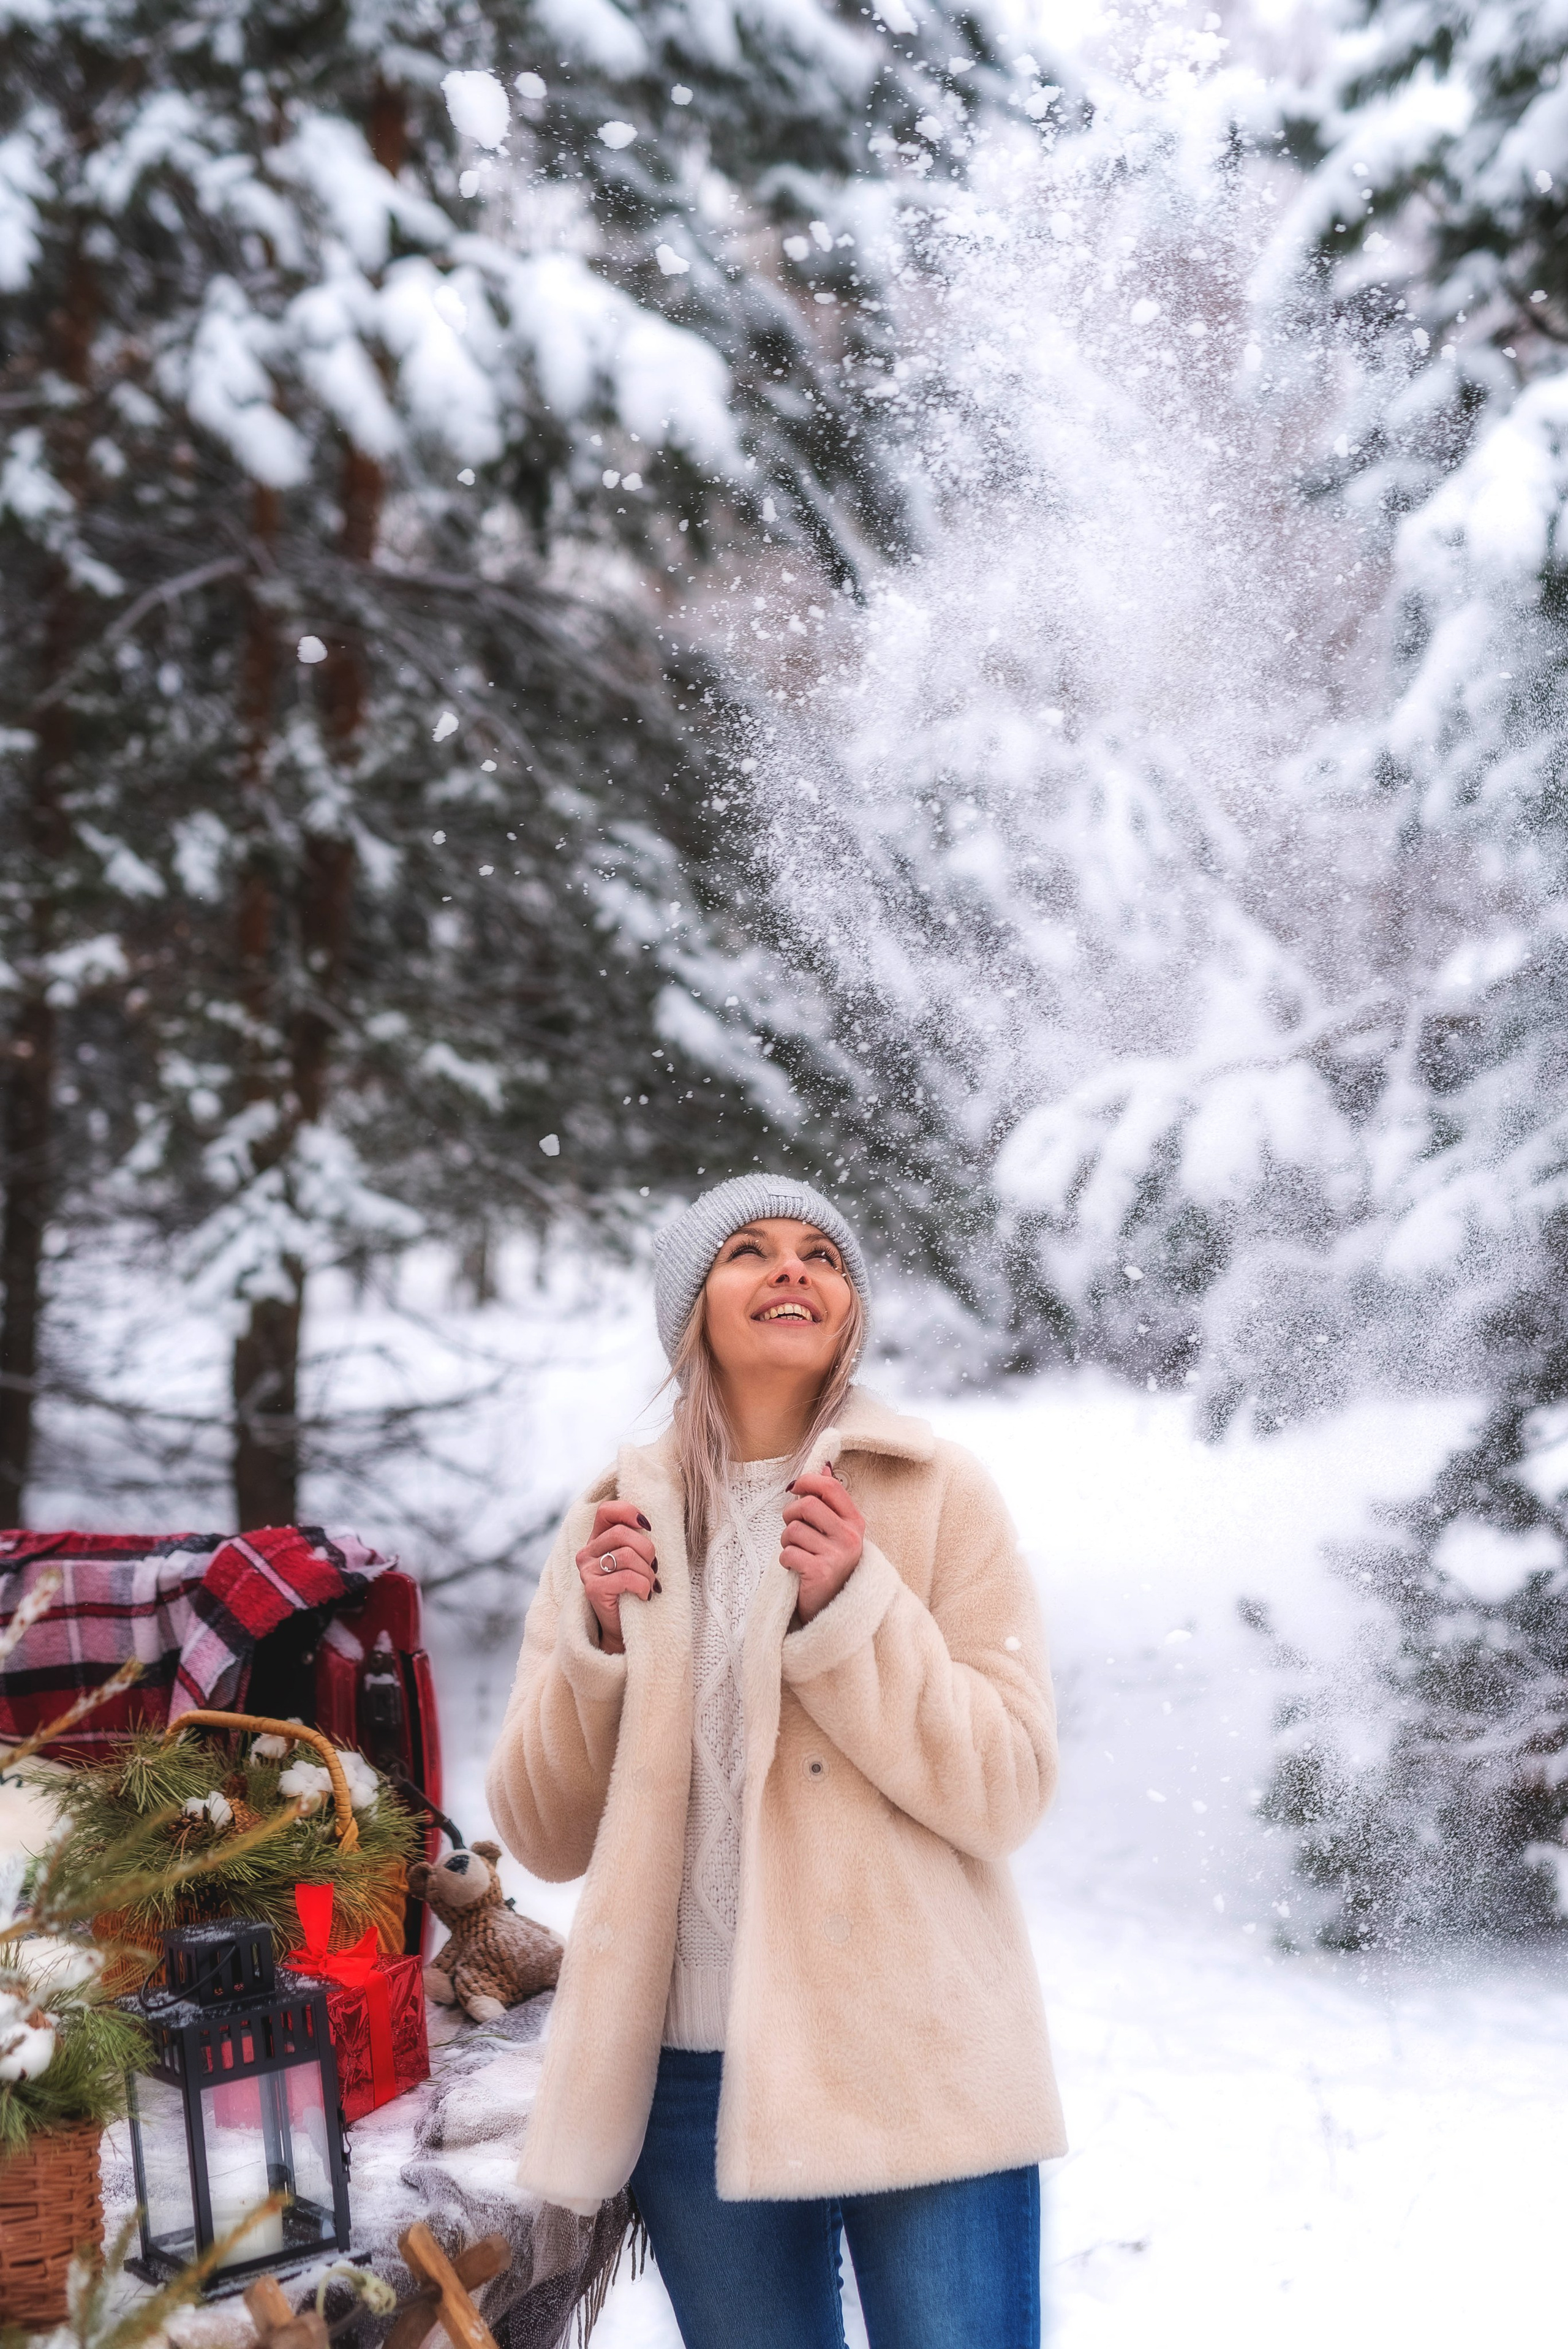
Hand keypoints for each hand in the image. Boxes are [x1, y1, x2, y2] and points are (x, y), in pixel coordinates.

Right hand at [576, 1501, 659, 1653]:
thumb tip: (648, 1523)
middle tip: (653, 1568)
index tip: (647, 1527)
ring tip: (648, 1585)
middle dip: (647, 1551)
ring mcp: (586, 1571)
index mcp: (596, 1540)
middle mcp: (586, 1553)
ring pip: (627, 1555)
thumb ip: (634, 1539)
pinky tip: (644, 1595)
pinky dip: (643, 1586)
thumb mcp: (634, 1559)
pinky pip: (626, 1578)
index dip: (629, 1512)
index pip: (606, 1511)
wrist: (623, 1628)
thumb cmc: (633, 1590)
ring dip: (647, 1572)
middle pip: (622, 1534)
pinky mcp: (592, 1589)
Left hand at [781, 1466, 864, 1624]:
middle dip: (791, 1515)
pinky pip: (788, 1553)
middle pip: (807, 1505)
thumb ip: (830, 1501)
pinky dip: (785, 1560)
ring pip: (793, 1530)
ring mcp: (837, 1555)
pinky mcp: (820, 1572)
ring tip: (798, 1553)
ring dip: (787, 1542)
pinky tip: (796, 1569)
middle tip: (793, 1530)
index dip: (807, 1482)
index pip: (830, 1488)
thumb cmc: (831, 1565)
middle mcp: (850, 1537)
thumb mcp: (837, 1532)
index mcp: (855, 1522)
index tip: (795, 1489)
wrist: (835, 1610)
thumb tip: (823, 1468)